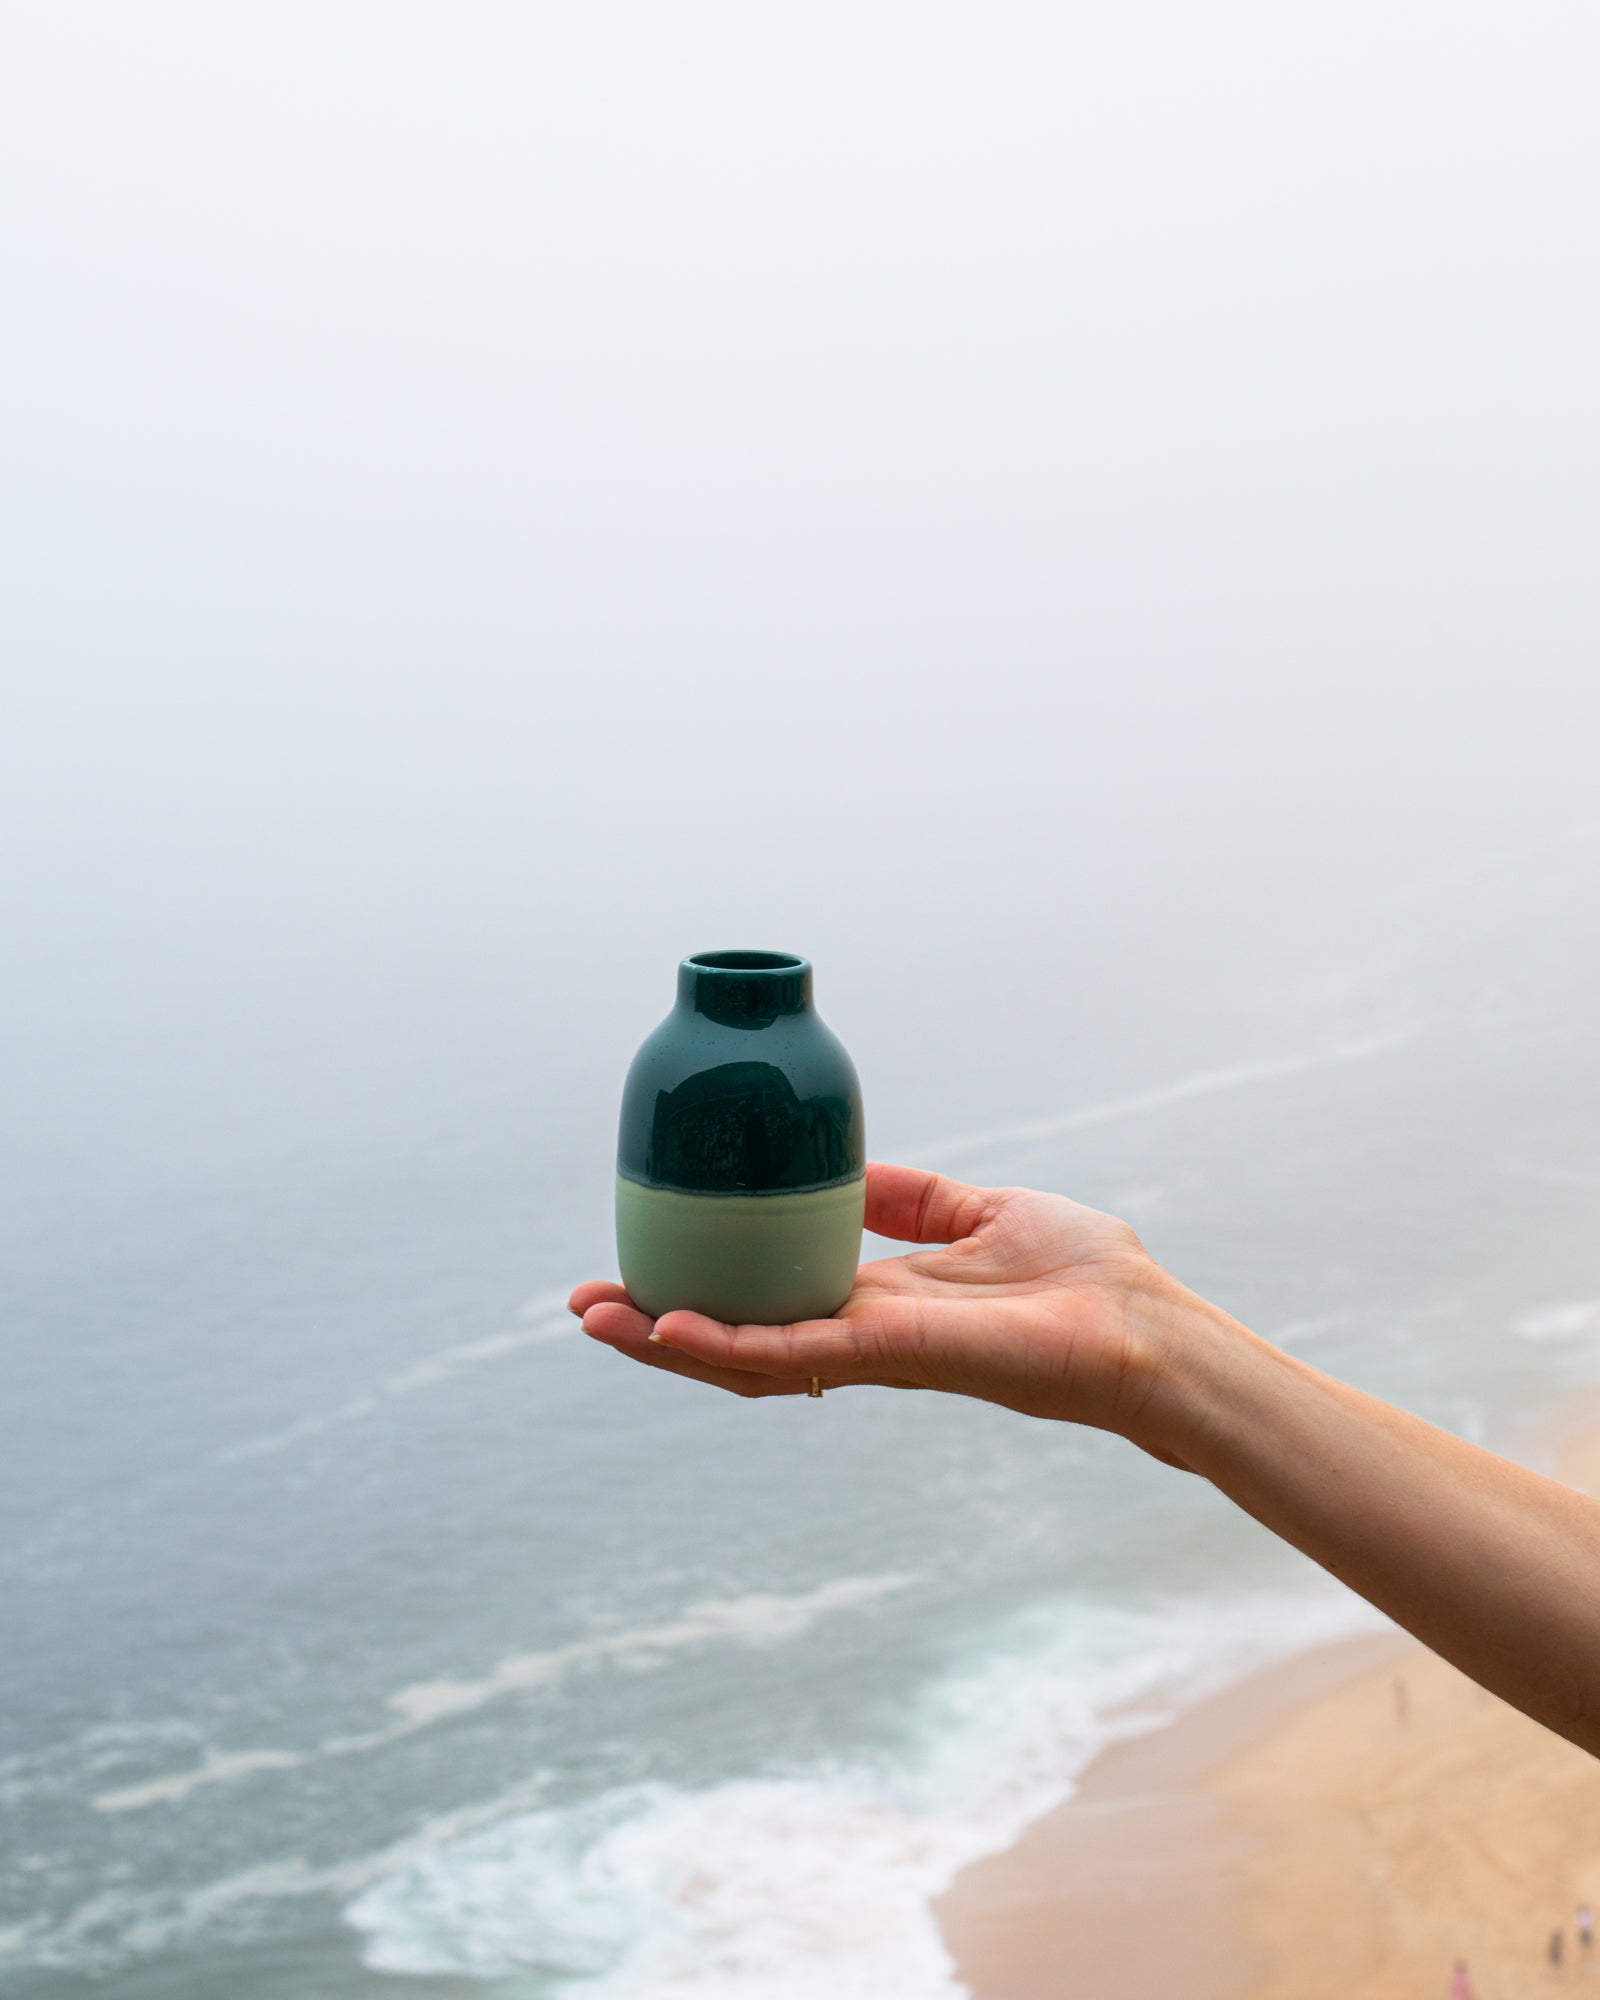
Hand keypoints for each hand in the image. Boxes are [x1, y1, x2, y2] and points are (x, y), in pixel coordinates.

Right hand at [570, 1161, 1185, 1445]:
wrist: (1146, 1330)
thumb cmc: (1084, 1275)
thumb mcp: (978, 1210)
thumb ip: (911, 1201)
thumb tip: (848, 1171)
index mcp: (878, 1301)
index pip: (769, 1303)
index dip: (702, 1292)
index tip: (638, 1270)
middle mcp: (863, 1333)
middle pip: (741, 1336)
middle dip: (660, 1325)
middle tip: (586, 1305)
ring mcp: (874, 1351)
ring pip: (749, 1353)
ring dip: (668, 1341)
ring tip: (596, 1320)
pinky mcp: (897, 1355)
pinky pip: (796, 1353)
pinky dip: (728, 1346)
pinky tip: (668, 1328)